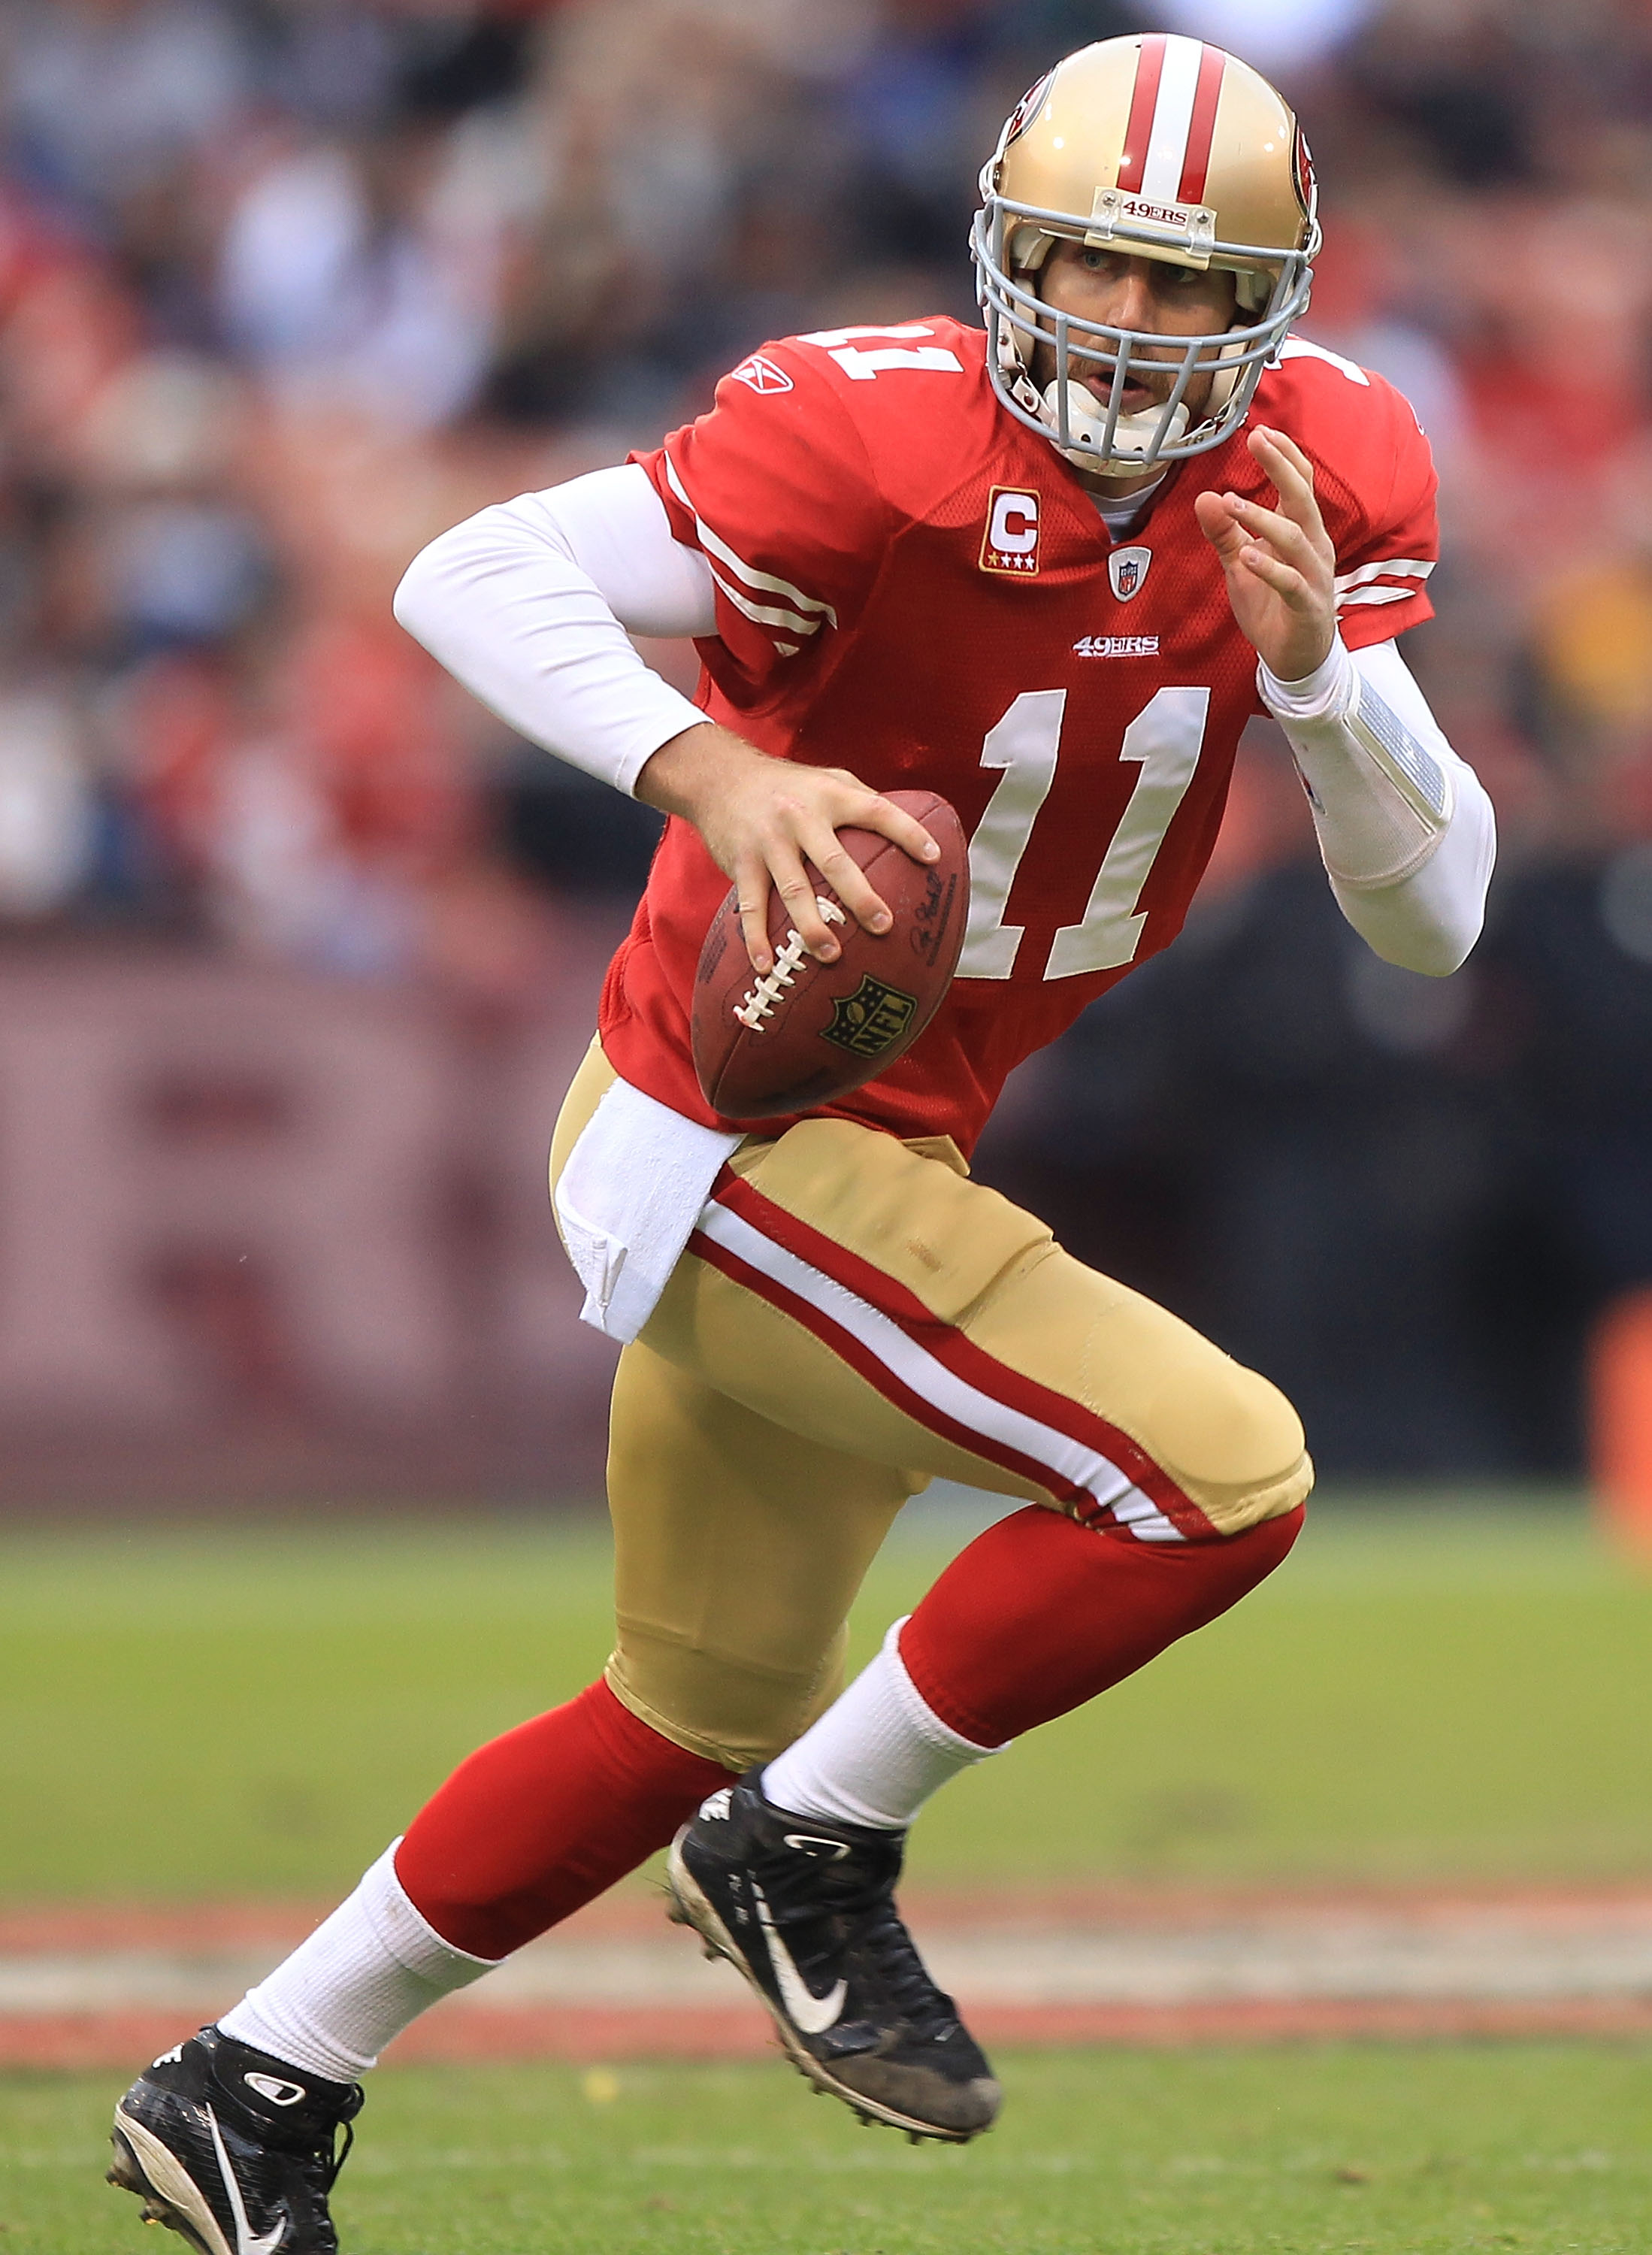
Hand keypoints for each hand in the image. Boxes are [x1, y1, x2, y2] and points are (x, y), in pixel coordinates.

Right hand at [636, 723, 940, 972]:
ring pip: (793, 889)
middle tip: (884, 926)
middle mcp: (800, 817)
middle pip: (834, 862)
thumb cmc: (787, 784)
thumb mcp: (828, 778)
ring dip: (811, 926)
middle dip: (859, 897)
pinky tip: (766, 966)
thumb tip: (912, 830)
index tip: (933, 858)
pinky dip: (756, 938)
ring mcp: (768, 842)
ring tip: (831, 955)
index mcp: (829, 795)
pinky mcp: (741, 863)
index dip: (906, 832)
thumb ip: (863, 800)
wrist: (720, 777)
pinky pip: (751, 906)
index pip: (875, 811)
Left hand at [1193, 426, 1336, 683]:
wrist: (1296, 658)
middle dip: (1281, 467)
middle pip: (1303, 498)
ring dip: (1263, 518)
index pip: (1301, 484)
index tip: (1262, 431)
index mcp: (1302, 532)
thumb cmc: (1273, 606)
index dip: (1285, 457)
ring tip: (1231, 503)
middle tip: (1257, 440)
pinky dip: (1269, 569)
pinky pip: (1291, 583)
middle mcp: (1314, 547)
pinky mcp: (1308, 606)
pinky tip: (1247, 557)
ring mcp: (1314, 576)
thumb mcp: (1241, 565)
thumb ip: (1225, 533)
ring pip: (1295, 538)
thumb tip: (1205, 497)